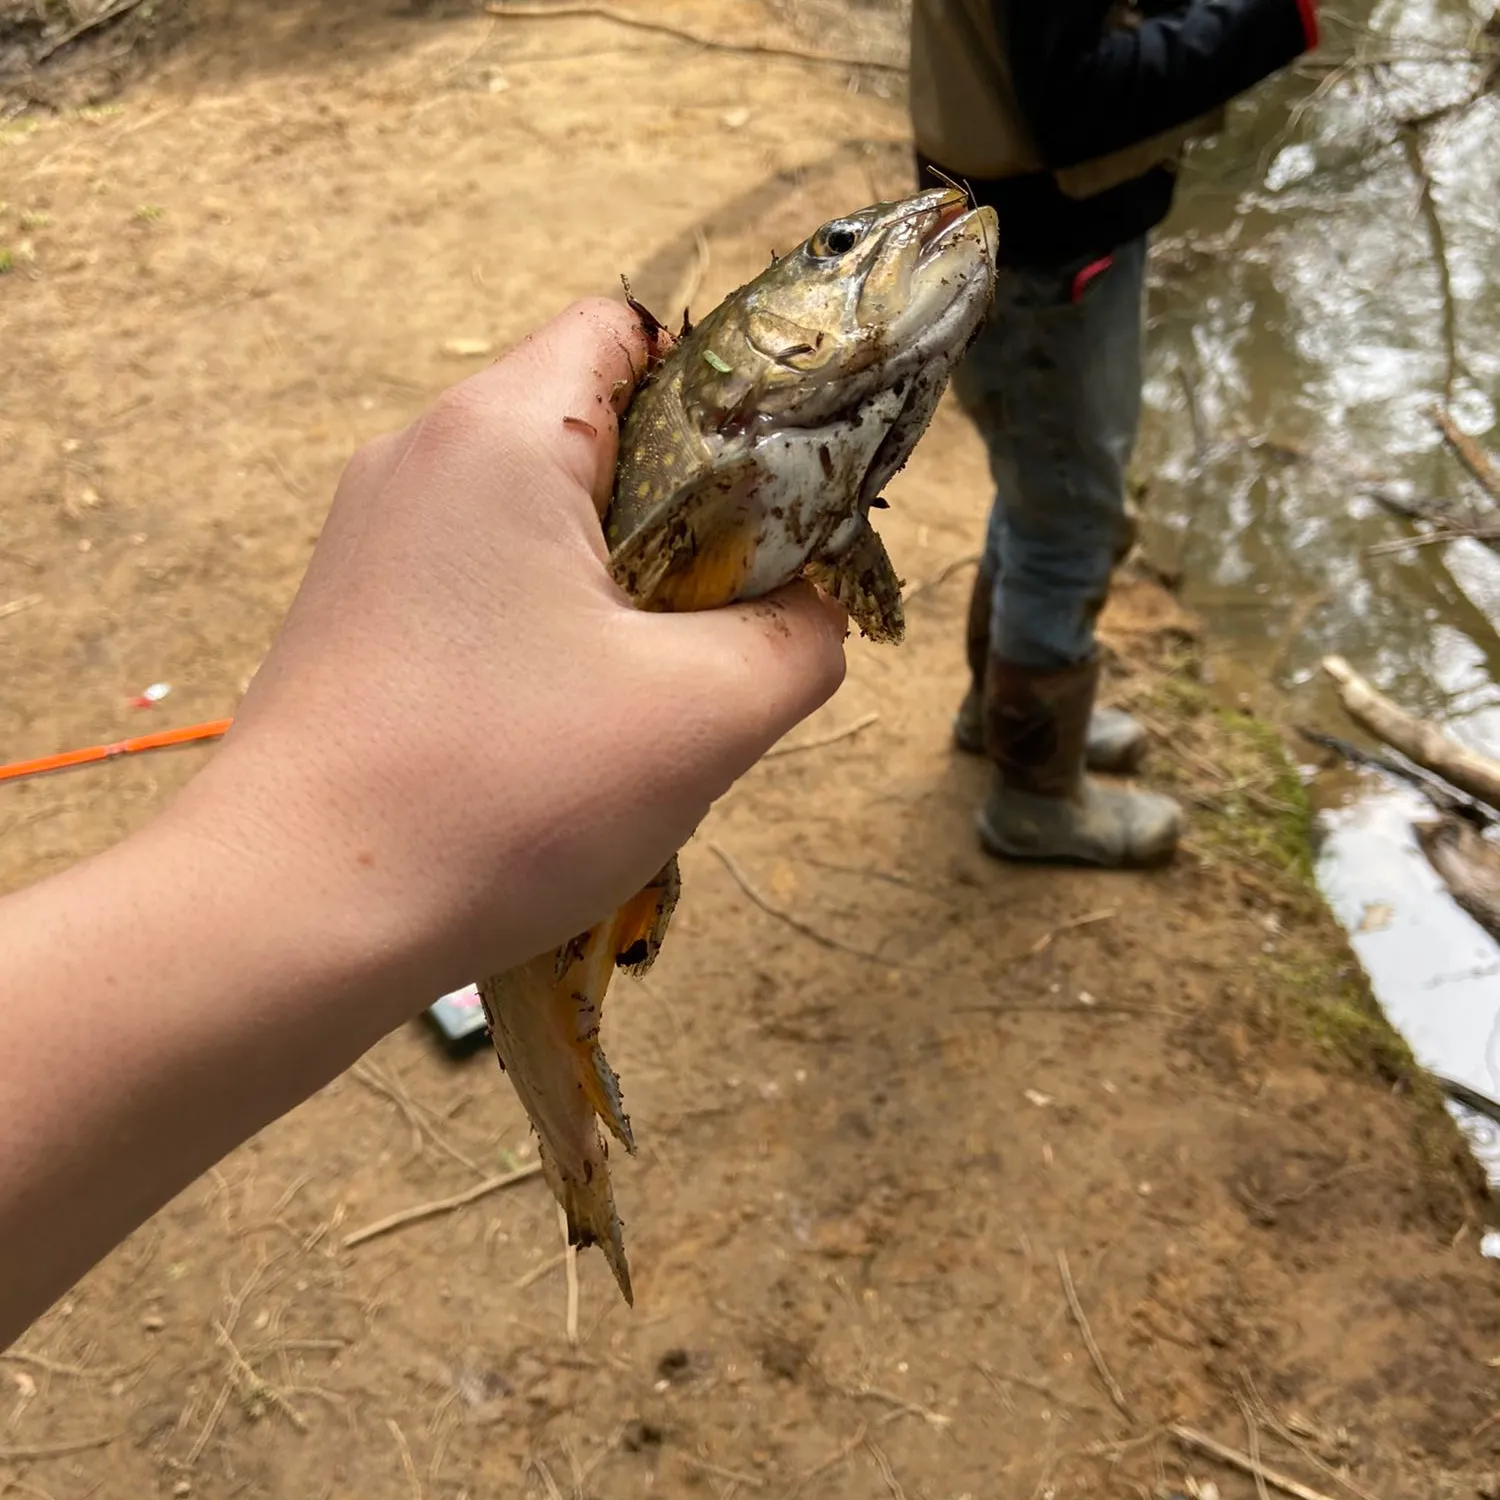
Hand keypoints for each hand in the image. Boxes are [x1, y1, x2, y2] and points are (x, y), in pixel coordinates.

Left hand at [176, 297, 848, 999]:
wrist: (295, 916)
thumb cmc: (501, 793)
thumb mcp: (708, 714)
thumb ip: (804, 636)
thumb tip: (810, 610)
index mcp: (501, 433)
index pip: (630, 332)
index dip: (727, 395)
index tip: (776, 501)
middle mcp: (421, 457)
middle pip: (594, 428)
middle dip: (688, 514)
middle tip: (727, 619)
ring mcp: (376, 537)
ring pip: (545, 518)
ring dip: (624, 587)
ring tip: (650, 690)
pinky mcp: (360, 613)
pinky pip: (490, 583)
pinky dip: (554, 630)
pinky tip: (570, 729)